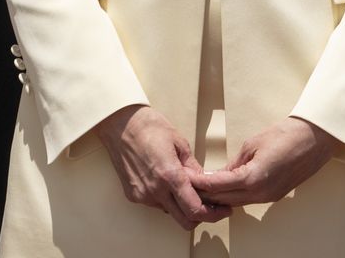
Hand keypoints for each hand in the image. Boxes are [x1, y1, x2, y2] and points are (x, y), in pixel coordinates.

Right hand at [94, 104, 228, 231]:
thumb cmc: (149, 127)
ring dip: (181, 206)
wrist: (121, 124)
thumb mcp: (180, 143)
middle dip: (201, 217)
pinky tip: (166, 183)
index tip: (223, 210)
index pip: (195, 210)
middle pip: (185, 221)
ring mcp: (142, 195)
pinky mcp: (133, 195)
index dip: (213, 214)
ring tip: (185, 187)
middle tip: (212, 206)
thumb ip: (194, 168)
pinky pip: (155, 204)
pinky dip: (165, 199)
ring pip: (170, 212)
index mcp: (170, 176)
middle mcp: (155, 191)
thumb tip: (205, 183)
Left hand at [193, 116, 335, 206]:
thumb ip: (234, 163)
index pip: (217, 185)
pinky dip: (234, 195)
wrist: (314, 138)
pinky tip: (225, 188)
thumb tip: (219, 175)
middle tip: (189, 183)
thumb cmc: (285, 135)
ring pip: (236, 202)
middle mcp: (260, 193)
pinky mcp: (275, 196)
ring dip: (219, 196)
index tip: (185, 178)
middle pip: (224, 199)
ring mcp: (269, 197)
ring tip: (204, 186)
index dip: (199, 183)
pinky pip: (248, 199)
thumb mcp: (252, 143)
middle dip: (205, 193)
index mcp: (253, 178)